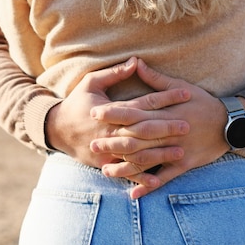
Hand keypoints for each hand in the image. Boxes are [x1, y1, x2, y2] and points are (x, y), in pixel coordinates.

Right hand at [46, 57, 190, 168]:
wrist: (56, 130)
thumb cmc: (76, 103)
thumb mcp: (91, 83)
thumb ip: (114, 73)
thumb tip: (136, 61)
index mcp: (112, 109)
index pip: (144, 102)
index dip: (166, 97)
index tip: (186, 93)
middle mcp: (111, 130)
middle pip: (144, 129)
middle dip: (167, 127)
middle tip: (188, 125)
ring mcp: (108, 149)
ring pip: (138, 153)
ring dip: (159, 154)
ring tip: (180, 153)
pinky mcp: (104, 163)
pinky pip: (125, 171)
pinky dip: (140, 178)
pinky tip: (157, 182)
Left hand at [93, 59, 229, 197]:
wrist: (232, 123)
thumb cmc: (203, 102)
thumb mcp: (181, 87)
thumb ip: (155, 79)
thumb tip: (135, 62)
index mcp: (165, 111)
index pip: (134, 111)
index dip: (113, 112)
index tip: (94, 112)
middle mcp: (168, 131)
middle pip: (136, 138)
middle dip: (113, 141)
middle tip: (93, 144)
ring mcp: (176, 149)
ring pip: (147, 160)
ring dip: (125, 167)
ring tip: (105, 171)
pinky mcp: (184, 164)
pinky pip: (164, 177)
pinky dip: (149, 186)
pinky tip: (133, 194)